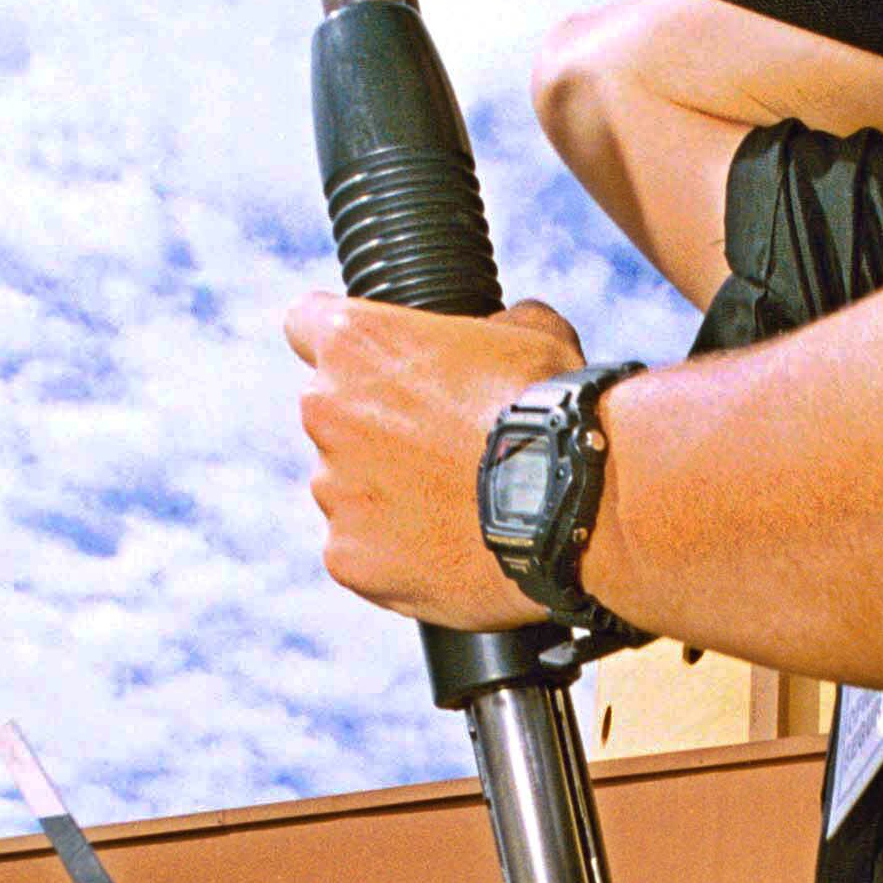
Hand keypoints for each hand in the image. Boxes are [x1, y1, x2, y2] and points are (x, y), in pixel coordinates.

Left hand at [284, 291, 584, 623]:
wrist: (576, 508)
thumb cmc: (555, 413)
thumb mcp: (531, 333)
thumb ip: (488, 324)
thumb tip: (494, 330)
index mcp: (356, 343)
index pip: (306, 324)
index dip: (346, 346)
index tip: (373, 365)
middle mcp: (326, 411)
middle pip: (332, 416)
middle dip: (375, 430)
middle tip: (442, 451)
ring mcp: (334, 490)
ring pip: (347, 488)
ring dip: (386, 495)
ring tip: (455, 509)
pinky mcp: (349, 558)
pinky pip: (362, 552)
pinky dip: (396, 555)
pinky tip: (448, 550)